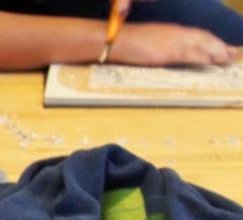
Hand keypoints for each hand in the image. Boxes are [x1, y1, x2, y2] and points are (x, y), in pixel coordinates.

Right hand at [111, 24, 234, 65]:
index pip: (197, 35)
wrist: (115, 40)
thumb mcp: (148, 41)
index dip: (211, 41)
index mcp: (171, 30)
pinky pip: (191, 54)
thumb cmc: (127, 42)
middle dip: (219, 46)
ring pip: (201, 46)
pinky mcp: (168, 51)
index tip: (222, 47)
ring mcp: (173, 42)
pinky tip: (212, 62)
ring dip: (217, 52)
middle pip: (204, 38)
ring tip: (227, 59)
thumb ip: (162, 45)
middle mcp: (176, 33)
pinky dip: (204, 57)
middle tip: (232, 54)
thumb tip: (170, 54)